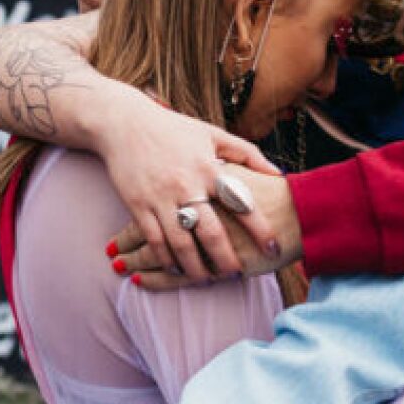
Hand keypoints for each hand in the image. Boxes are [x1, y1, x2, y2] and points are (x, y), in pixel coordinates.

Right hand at [100, 104, 284, 282]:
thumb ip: (247, 153)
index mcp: (210, 168)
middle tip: (237, 275)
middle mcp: (187, 185)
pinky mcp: (138, 205)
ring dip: (196, 267)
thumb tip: (278, 173)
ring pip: (182, 243)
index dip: (260, 229)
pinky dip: (167, 259)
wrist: (125, 124)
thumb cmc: (174, 129)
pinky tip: (177, 269)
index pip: (241, 203)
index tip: (273, 248)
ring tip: (207, 280)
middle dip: (227, 260)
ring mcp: (161, 197)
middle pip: (212, 233)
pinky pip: (156, 240)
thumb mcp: (214, 134)